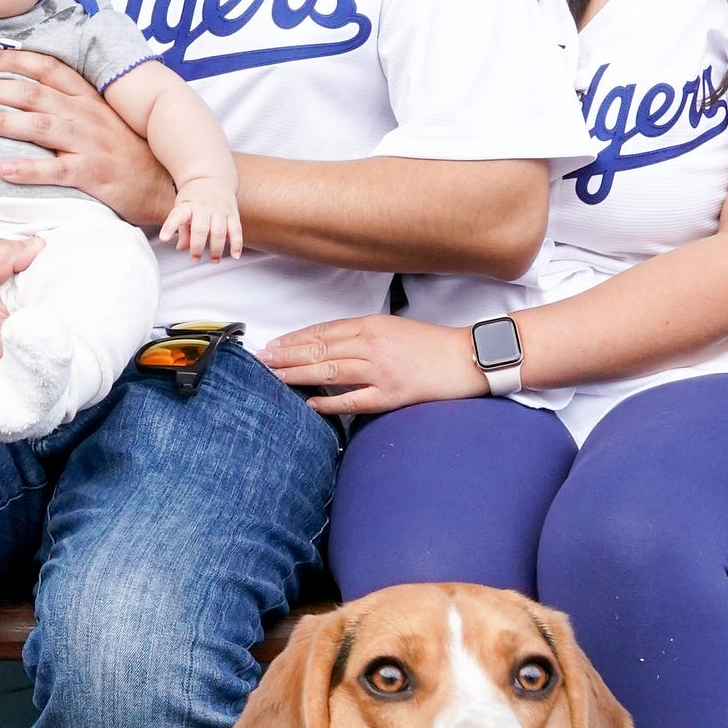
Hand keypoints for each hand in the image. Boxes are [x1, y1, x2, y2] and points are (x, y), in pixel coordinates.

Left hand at [0, 50, 171, 229]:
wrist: (164, 185)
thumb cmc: (130, 153)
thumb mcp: (105, 118)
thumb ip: (74, 104)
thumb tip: (34, 95)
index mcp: (88, 99)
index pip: (48, 68)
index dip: (14, 60)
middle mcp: (86, 115)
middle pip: (33, 94)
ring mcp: (89, 144)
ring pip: (38, 126)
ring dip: (1, 121)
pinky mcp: (93, 175)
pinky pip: (56, 170)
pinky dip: (28, 169)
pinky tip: (3, 169)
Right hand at [0, 236, 41, 401]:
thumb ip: (5, 256)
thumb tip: (37, 247)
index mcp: (6, 348)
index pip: (47, 333)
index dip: (48, 318)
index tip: (41, 306)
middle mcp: (1, 376)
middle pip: (36, 352)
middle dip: (34, 334)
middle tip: (23, 317)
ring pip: (22, 369)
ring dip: (21, 353)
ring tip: (7, 334)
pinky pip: (4, 381)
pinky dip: (5, 368)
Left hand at [159, 191, 243, 262]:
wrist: (212, 175)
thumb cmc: (194, 196)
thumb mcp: (182, 207)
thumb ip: (182, 229)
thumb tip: (181, 248)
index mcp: (188, 206)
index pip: (177, 216)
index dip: (169, 227)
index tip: (164, 238)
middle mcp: (205, 207)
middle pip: (201, 229)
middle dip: (197, 247)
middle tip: (194, 258)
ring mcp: (220, 210)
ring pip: (219, 232)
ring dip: (217, 249)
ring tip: (213, 260)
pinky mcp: (233, 213)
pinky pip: (236, 230)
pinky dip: (237, 244)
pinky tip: (235, 255)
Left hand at [261, 314, 488, 416]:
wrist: (465, 359)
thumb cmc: (430, 345)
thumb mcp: (392, 329)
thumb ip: (361, 335)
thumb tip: (328, 346)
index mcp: (371, 325)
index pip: (323, 331)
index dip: (294, 339)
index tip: (273, 345)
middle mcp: (372, 345)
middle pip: (319, 349)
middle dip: (286, 355)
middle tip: (261, 360)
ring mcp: (380, 371)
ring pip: (329, 371)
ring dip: (298, 374)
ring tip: (274, 377)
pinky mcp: (391, 394)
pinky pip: (353, 400)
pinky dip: (330, 402)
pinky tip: (310, 402)